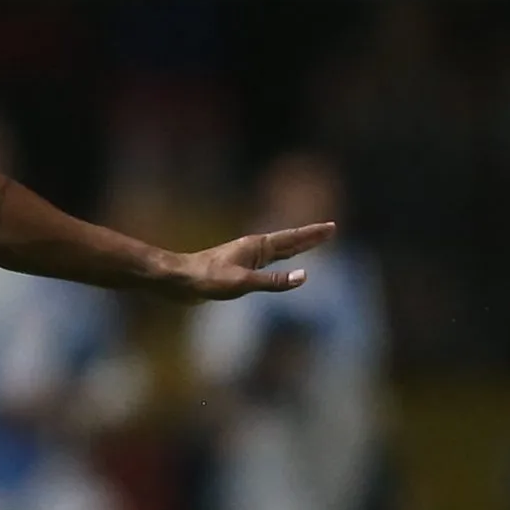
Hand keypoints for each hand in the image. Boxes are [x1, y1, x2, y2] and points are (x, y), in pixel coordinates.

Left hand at [164, 222, 336, 301]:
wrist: (178, 280)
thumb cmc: (207, 279)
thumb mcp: (243, 282)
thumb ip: (273, 281)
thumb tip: (304, 277)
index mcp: (257, 247)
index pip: (292, 239)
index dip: (312, 235)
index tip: (331, 227)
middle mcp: (253, 248)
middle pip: (288, 241)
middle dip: (309, 237)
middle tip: (329, 230)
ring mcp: (245, 257)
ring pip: (277, 250)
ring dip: (295, 247)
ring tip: (308, 242)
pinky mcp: (236, 268)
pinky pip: (266, 262)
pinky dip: (280, 260)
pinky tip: (277, 262)